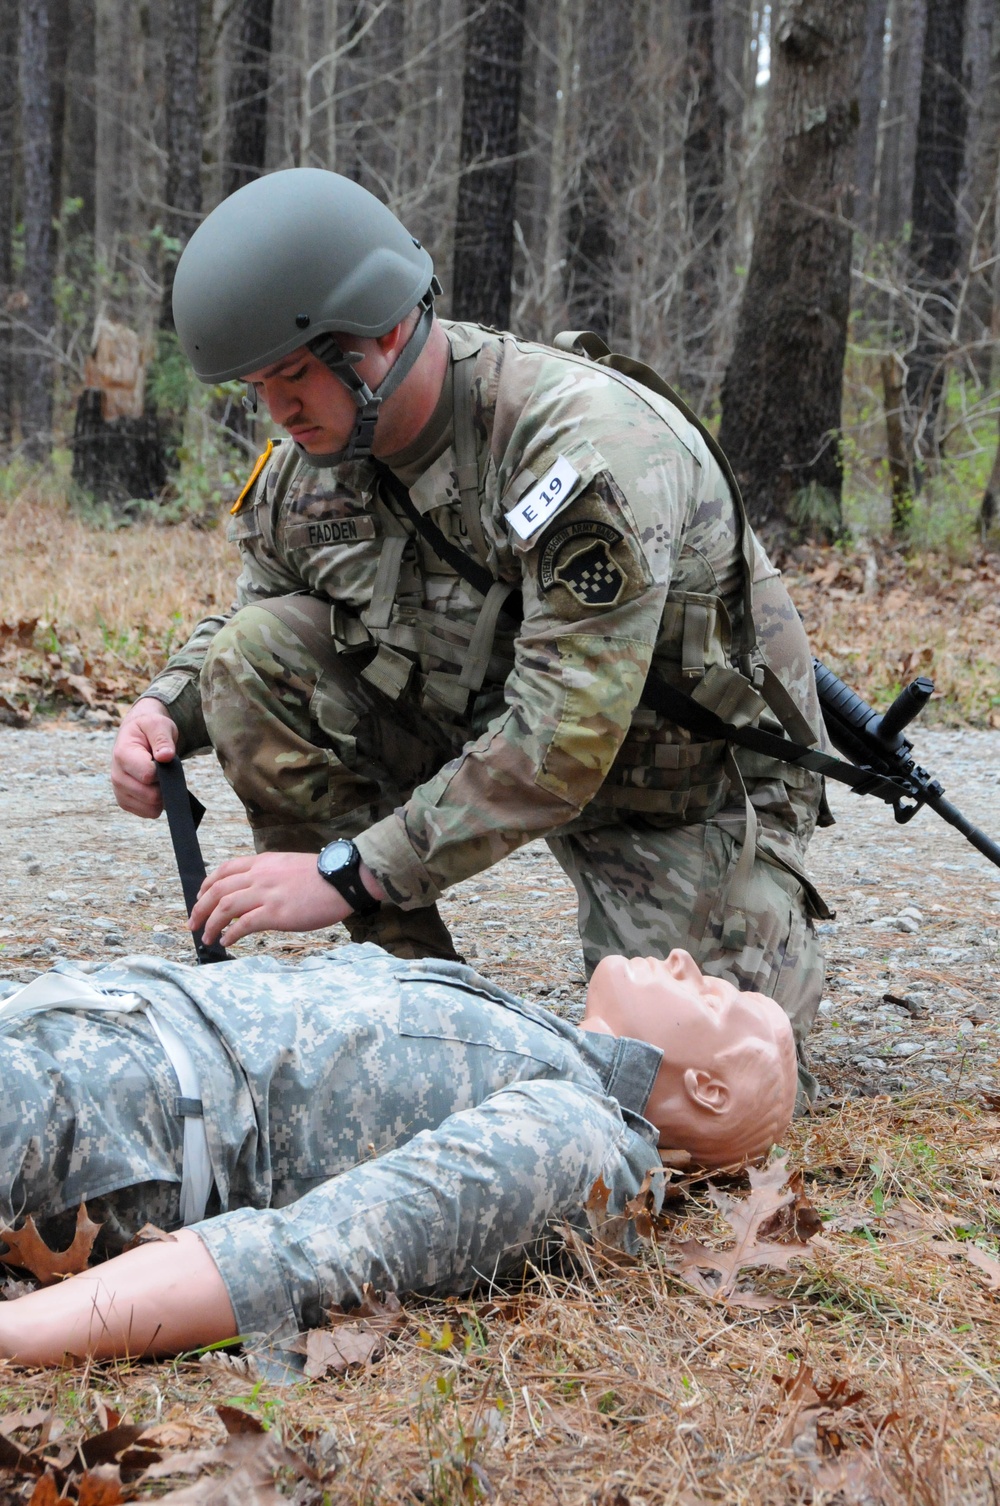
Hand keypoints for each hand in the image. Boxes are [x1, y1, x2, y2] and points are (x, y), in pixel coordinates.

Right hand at [110, 699, 179, 816]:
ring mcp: (120, 791)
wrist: (136, 734)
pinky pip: (149, 813)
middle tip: (164, 769)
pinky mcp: (126, 802)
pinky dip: (157, 803)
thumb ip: (163, 739)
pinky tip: (155, 787)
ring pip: (151, 808)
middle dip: (165, 785)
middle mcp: (117, 776)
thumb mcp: (158, 724)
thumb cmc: (148, 729)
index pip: (148, 775)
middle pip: (151, 796)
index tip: (165, 759)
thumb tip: (166, 756)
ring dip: (162, 795)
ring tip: (158, 777)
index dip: (163, 771)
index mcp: (123, 754)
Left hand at [191, 850, 384, 945]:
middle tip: (194, 923)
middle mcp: (259, 876)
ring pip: (225, 908)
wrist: (342, 879)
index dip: (206, 886)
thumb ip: (268, 875)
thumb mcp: (288, 865)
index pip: (223, 870)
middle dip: (200, 908)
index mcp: (261, 863)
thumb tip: (254, 891)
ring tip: (206, 937)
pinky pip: (243, 924)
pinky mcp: (275, 913)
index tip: (200, 898)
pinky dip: (230, 934)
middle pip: (217, 890)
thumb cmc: (321, 876)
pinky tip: (226, 942)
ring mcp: (266, 894)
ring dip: (211, 924)